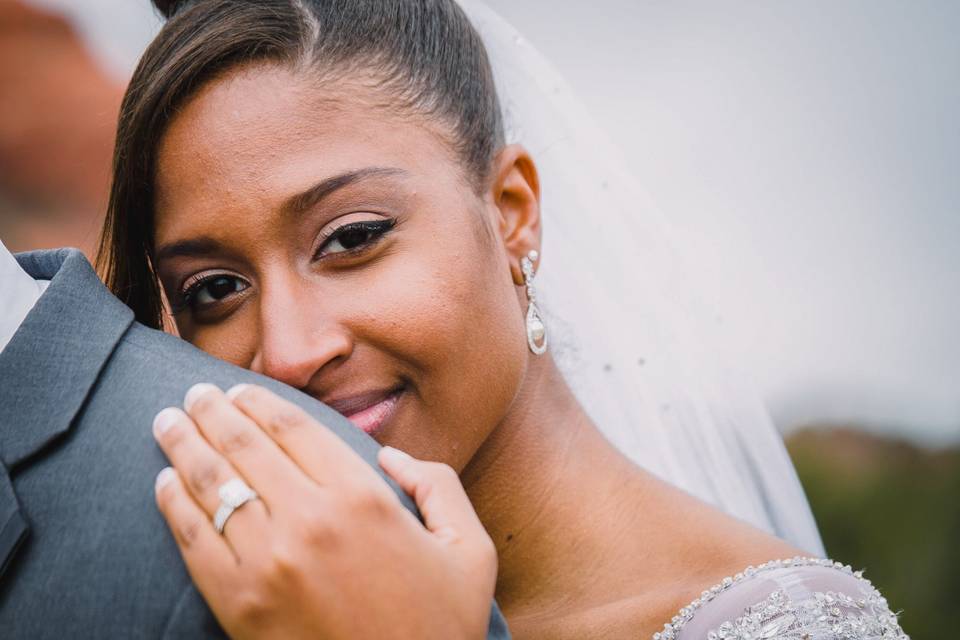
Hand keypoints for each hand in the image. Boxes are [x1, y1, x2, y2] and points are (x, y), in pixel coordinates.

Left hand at [151, 383, 496, 639]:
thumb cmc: (439, 627)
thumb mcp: (470, 551)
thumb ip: (439, 487)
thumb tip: (393, 458)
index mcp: (363, 499)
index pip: (295, 429)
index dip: (259, 402)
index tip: (238, 390)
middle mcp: (310, 521)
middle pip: (245, 446)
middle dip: (213, 410)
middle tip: (195, 392)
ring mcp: (267, 564)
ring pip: (212, 484)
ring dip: (183, 444)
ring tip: (167, 421)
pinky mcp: (238, 606)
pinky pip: (193, 540)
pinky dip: (172, 503)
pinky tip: (164, 482)